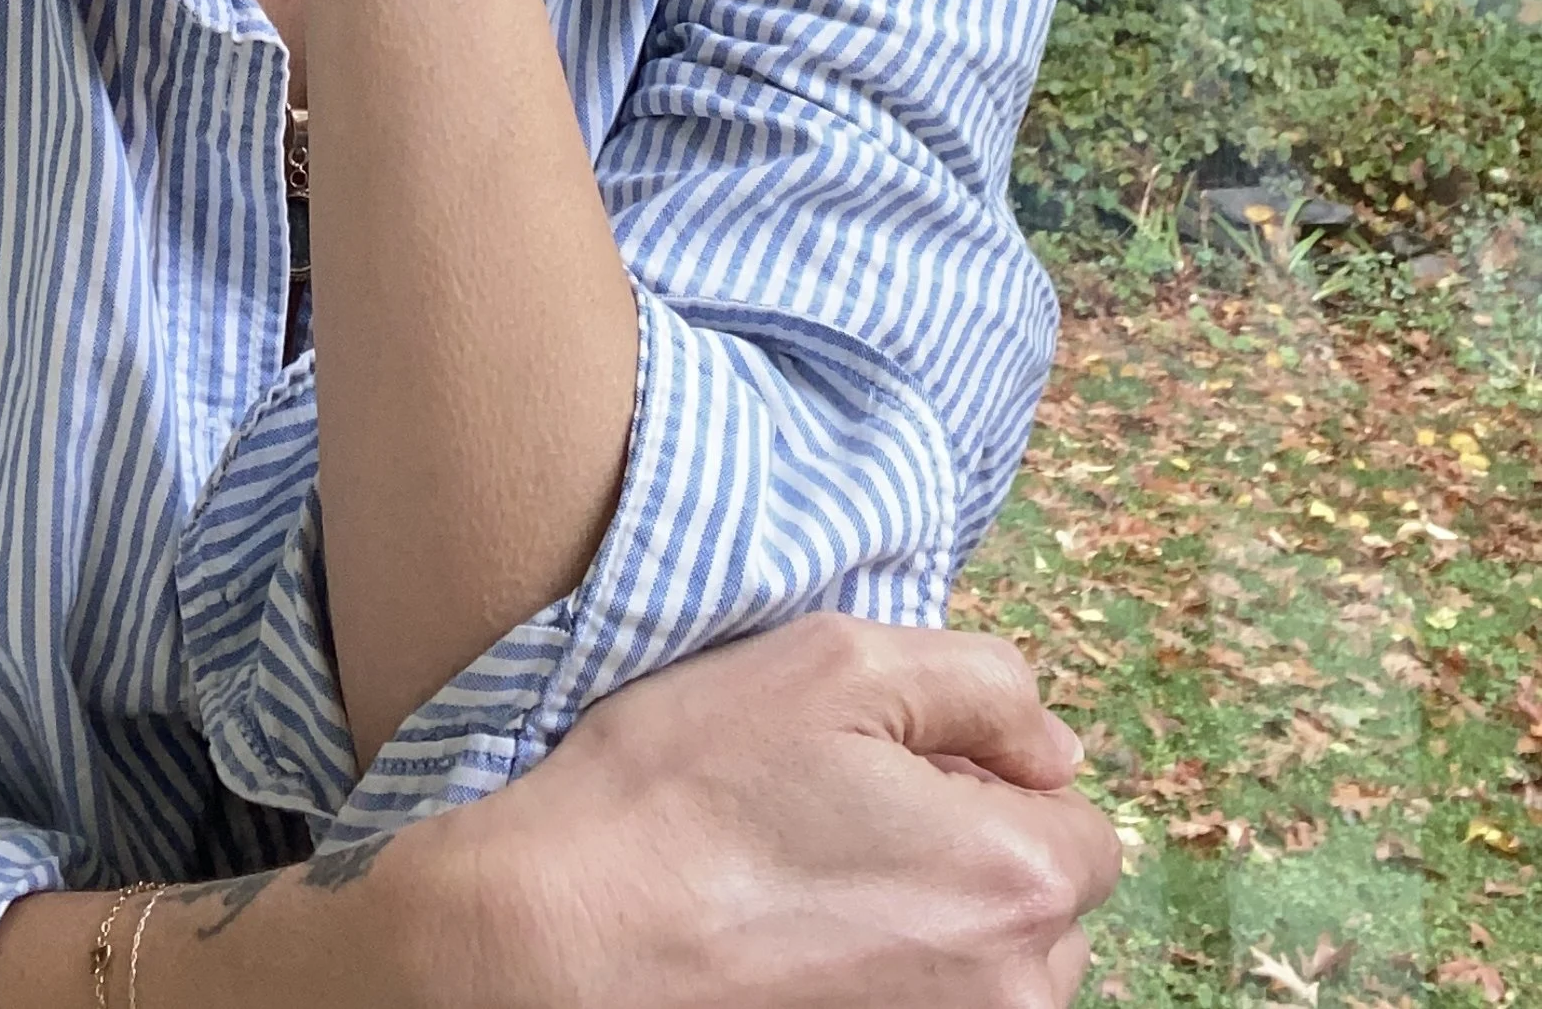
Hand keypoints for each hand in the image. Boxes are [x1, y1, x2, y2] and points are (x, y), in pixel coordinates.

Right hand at [408, 616, 1121, 1008]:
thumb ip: (983, 685)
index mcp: (1017, 882)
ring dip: (928, 927)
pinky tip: (793, 948)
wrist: (558, 941)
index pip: (1082, 827)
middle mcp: (1013, 1000)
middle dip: (971, 858)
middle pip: (1041, 911)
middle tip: (841, 820)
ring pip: (987, 976)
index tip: (890, 770)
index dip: (990, 780)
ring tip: (808, 887)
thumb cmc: (688, 791)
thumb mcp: (834, 663)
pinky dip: (882, 981)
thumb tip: (1055, 747)